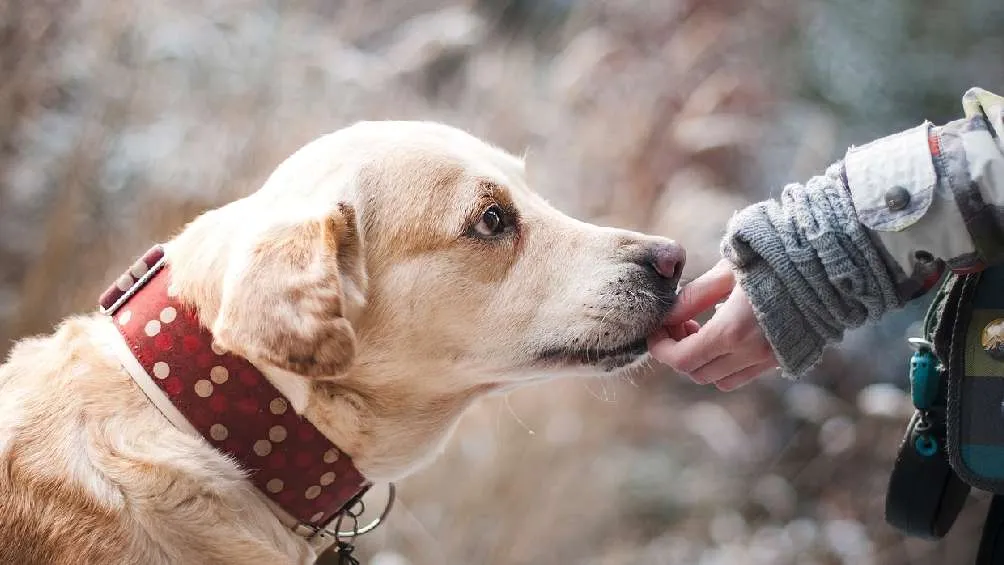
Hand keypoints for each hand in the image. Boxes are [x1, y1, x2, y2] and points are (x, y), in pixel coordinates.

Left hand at [647, 259, 778, 390]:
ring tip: (702, 329)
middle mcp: (751, 353)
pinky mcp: (784, 358)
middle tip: (679, 324)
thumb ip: (693, 296)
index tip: (656, 330)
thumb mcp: (727, 271)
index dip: (661, 348)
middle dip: (679, 353)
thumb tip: (667, 315)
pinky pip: (745, 374)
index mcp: (733, 331)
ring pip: (721, 380)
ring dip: (703, 361)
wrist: (829, 263)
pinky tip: (729, 333)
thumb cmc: (774, 257)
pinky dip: (727, 363)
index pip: (681, 359)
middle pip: (697, 373)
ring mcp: (770, 359)